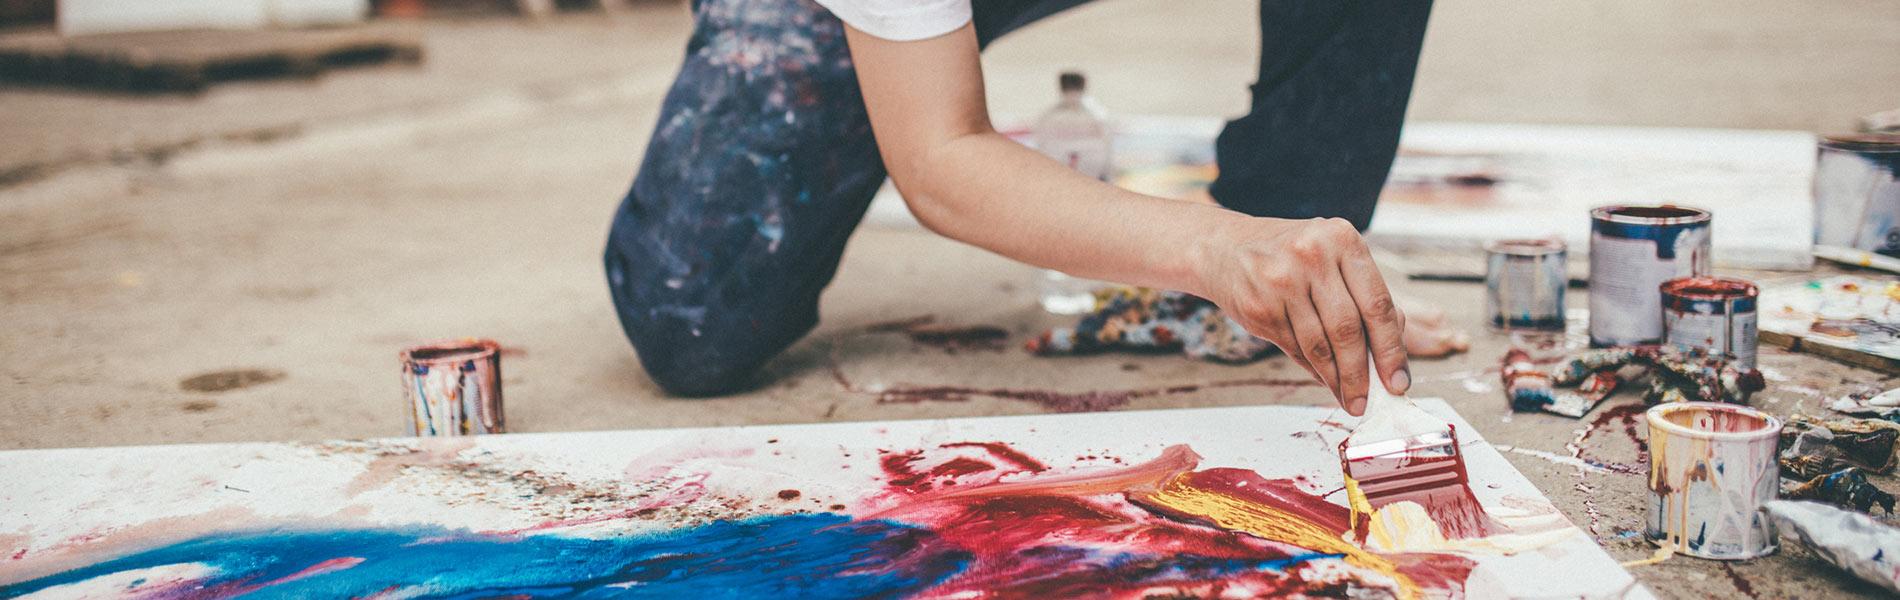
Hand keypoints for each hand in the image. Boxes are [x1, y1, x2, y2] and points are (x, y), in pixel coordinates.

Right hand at [1194, 216, 1410, 415]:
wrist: (1224, 248)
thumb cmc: (1291, 257)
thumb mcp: (1333, 259)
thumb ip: (1364, 297)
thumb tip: (1391, 357)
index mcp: (1343, 239)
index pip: (1378, 304)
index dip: (1392, 349)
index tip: (1399, 381)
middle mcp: (1312, 255)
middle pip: (1348, 329)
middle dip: (1362, 374)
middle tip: (1368, 401)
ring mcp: (1281, 280)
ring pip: (1319, 345)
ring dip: (1337, 379)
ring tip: (1348, 397)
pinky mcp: (1258, 306)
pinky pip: (1294, 349)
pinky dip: (1312, 369)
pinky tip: (1323, 377)